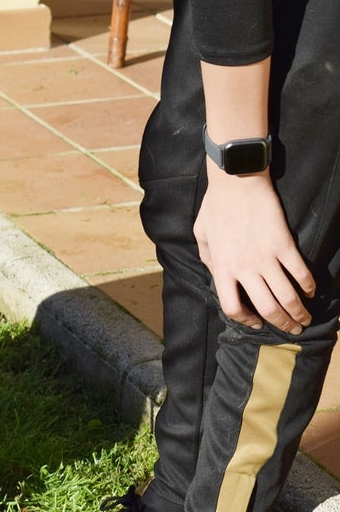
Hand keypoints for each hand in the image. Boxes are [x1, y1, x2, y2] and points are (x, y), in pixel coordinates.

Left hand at [194, 162, 314, 332]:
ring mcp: (265, 257)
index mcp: (221, 267)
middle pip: (266, 308)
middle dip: (281, 323)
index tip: (256, 321)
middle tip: (292, 329)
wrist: (236, 182)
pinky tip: (310, 291)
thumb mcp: (201, 235)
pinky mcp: (284, 245)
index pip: (232, 307)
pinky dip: (307, 286)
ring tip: (304, 318)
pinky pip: (300, 273)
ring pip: (287, 296)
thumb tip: (215, 274)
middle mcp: (243, 268)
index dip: (245, 320)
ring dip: (298, 312)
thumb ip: (207, 258)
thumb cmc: (215, 206)